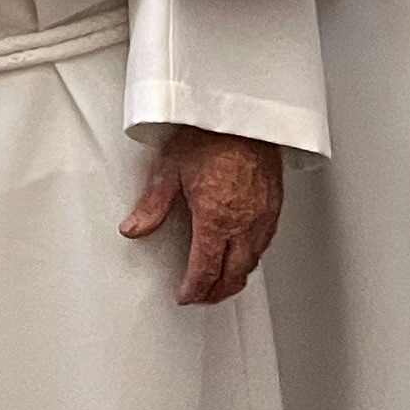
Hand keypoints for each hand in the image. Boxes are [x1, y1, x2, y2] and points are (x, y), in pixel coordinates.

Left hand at [120, 127, 286, 304]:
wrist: (244, 113)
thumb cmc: (211, 135)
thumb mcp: (170, 168)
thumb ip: (153, 206)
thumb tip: (133, 230)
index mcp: (216, 220)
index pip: (205, 270)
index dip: (194, 289)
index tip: (185, 295)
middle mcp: (244, 224)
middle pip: (232, 275)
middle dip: (215, 292)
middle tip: (201, 296)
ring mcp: (263, 217)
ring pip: (252, 263)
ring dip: (235, 278)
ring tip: (220, 283)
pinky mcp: (275, 206)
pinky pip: (265, 245)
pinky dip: (252, 258)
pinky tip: (243, 255)